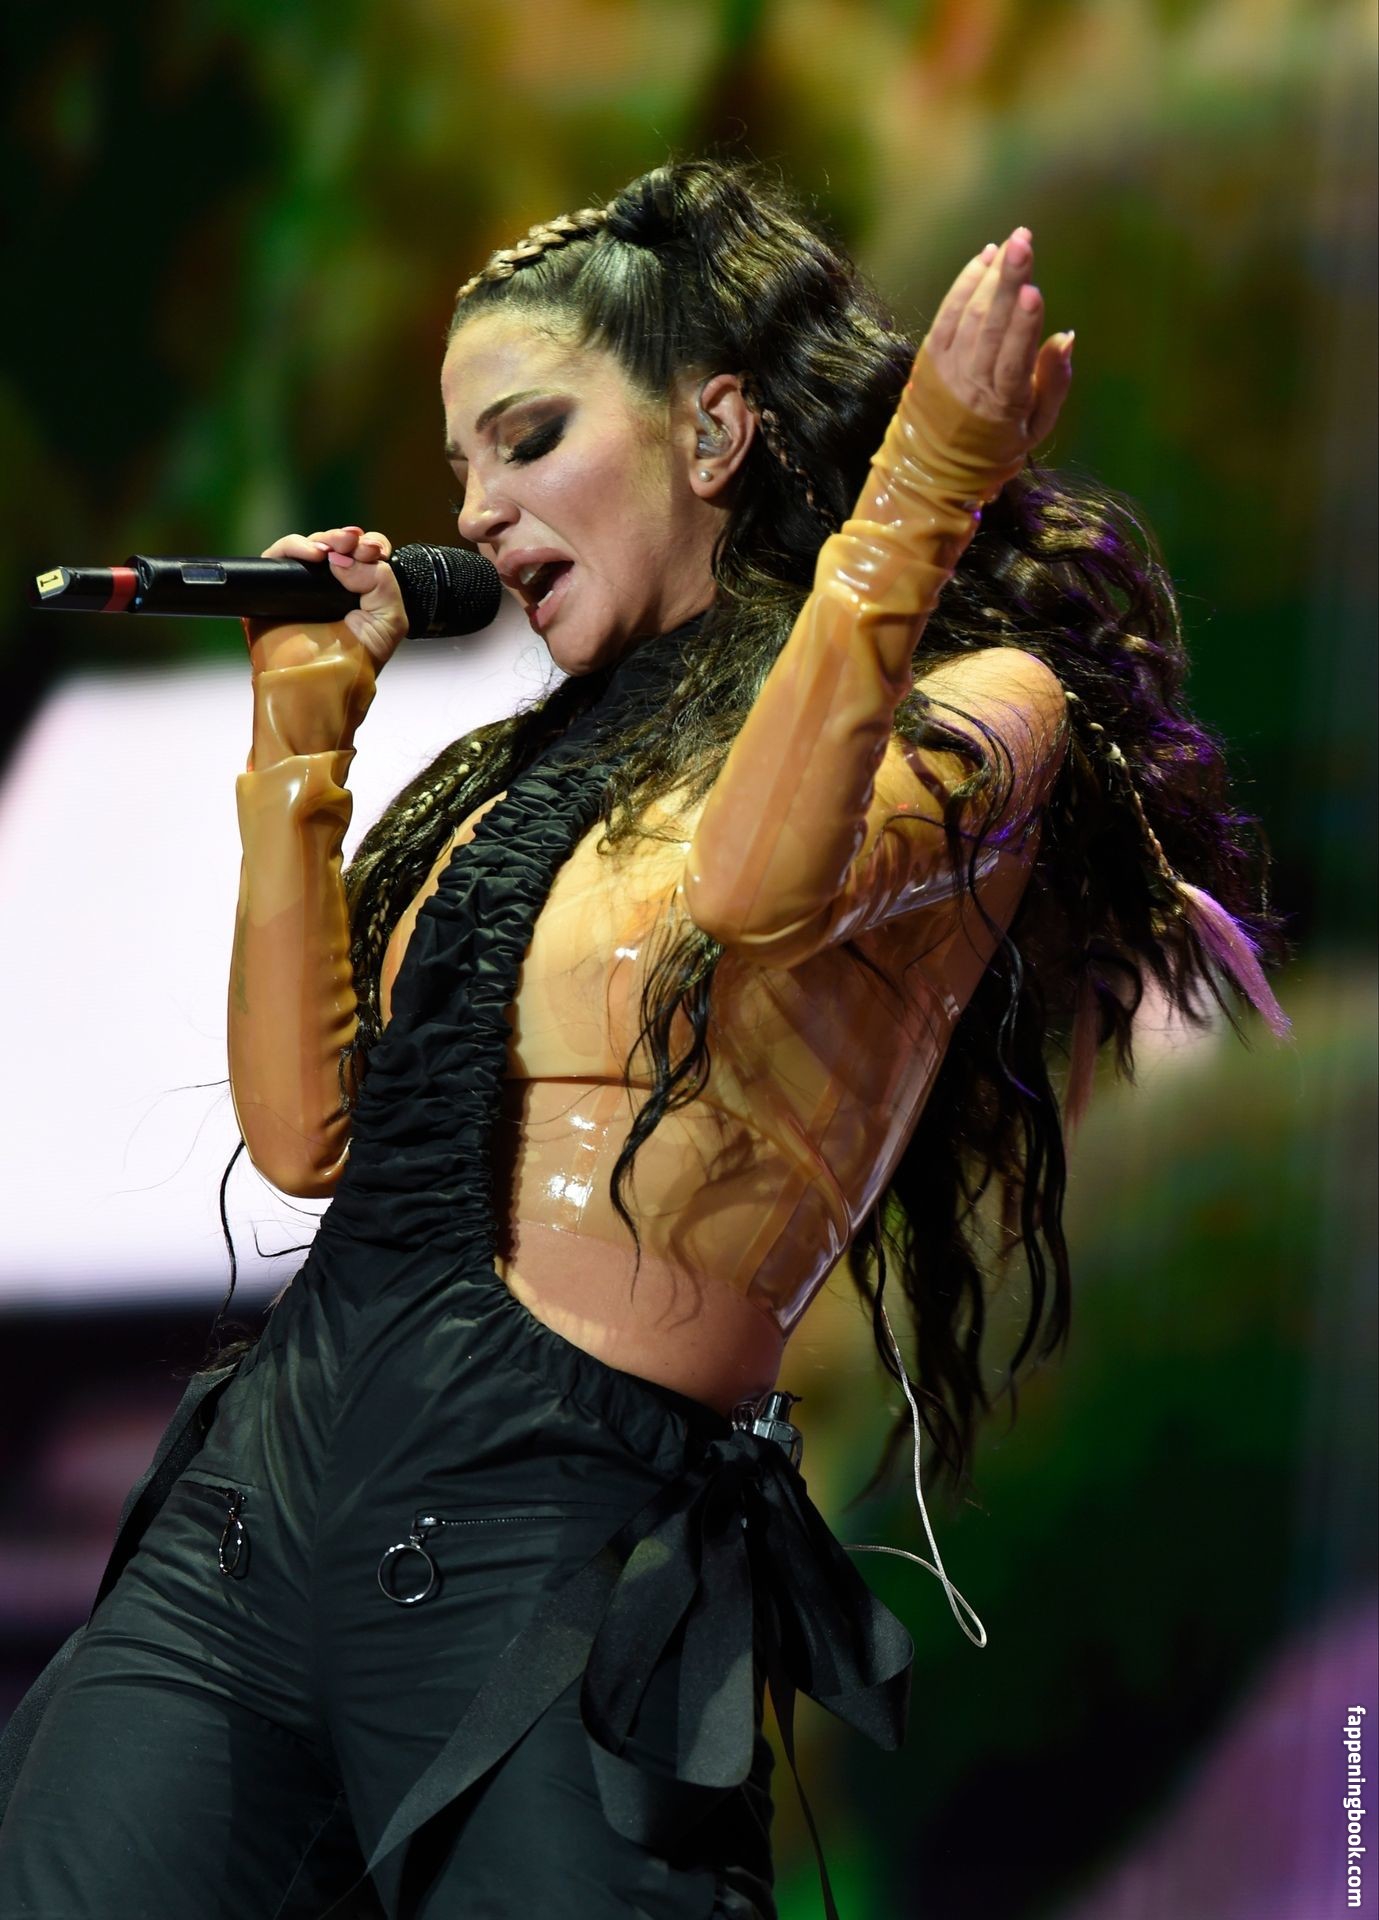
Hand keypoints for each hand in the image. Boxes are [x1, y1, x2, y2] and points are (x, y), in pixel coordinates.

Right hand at [242, 525, 407, 674]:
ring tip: (339, 548)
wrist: (322, 685)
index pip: (363, 554)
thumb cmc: (356, 662)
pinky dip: (296, 547)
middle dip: (350, 540)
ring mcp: (299, 587)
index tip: (376, 551)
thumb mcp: (390, 619)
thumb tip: (345, 559)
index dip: (370, 546)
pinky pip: (279, 555)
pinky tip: (316, 556)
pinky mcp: (272, 588)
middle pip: (337, 546)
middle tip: (358, 544)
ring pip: (310, 546)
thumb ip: (382, 581)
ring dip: (328, 539)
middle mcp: (328, 588)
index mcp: (357, 592)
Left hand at [921, 226, 1073, 453]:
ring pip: (970, 315)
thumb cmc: (997, 444)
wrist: (936, 467)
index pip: (1014, 358)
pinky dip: (964, 285)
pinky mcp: (930, 357)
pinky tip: (983, 260)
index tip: (1034, 292)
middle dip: (1008, 282)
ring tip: (1011, 244)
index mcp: (1003, 403)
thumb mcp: (1036, 426)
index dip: (1023, 325)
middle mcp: (972, 382)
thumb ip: (1054, 383)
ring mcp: (948, 368)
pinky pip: (947, 315)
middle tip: (1023, 242)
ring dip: (990, 276)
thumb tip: (1066, 337)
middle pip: (991, 326)